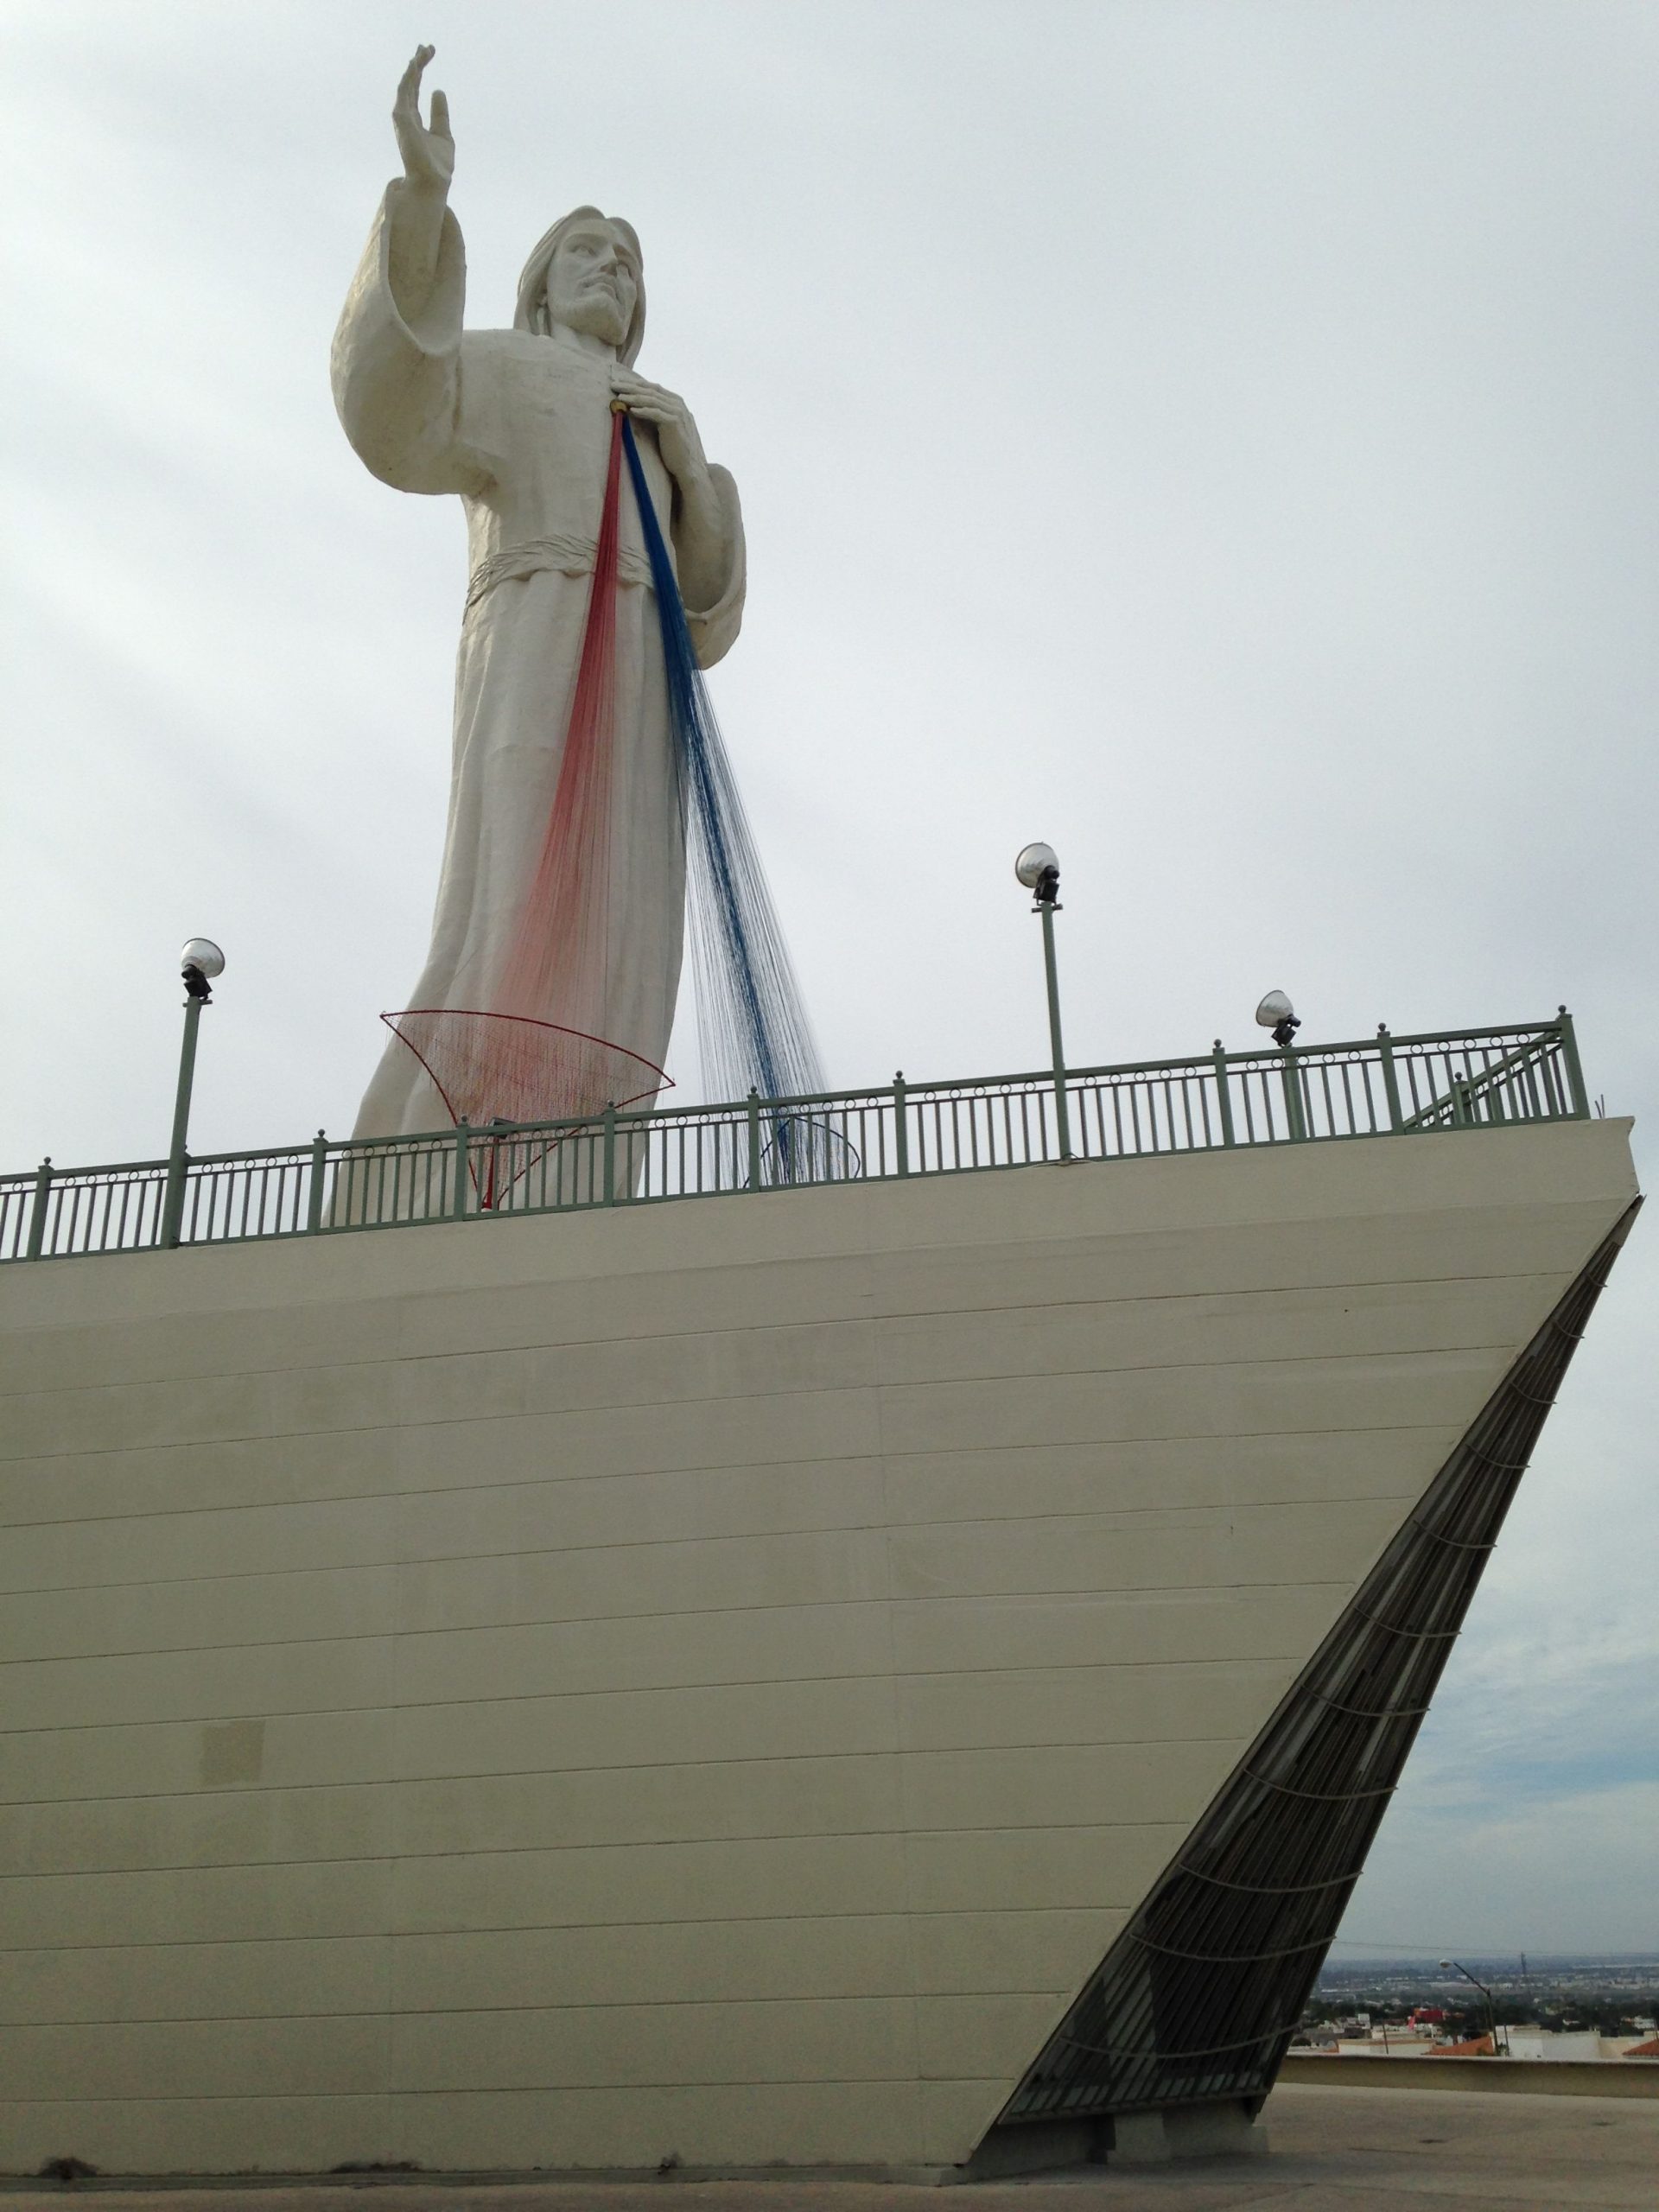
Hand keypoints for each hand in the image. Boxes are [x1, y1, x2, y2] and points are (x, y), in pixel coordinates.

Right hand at [392, 45, 453, 195]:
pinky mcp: (401, 118)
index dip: (421, 71)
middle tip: (427, 46)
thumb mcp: (443, 135)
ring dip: (415, 66)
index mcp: (413, 120)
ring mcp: (402, 117)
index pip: (415, 89)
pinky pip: (405, 90)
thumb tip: (438, 90)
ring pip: (407, 84)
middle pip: (410, 83)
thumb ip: (439, 114)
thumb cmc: (437, 166)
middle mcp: (405, 116)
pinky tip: (416, 63)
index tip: (429, 52)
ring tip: (424, 50)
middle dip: (418, 64)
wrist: (432, 182)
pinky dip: (410, 76)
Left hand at [609, 368, 710, 497]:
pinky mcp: (674, 423)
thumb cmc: (673, 449)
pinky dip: (643, 410)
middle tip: (613, 385)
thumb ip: (656, 413)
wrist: (688, 466)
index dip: (634, 384)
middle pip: (650, 390)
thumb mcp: (664, 426)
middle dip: (630, 387)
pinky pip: (655, 413)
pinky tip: (631, 410)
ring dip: (633, 397)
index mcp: (675, 401)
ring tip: (619, 397)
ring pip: (651, 400)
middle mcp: (678, 404)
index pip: (652, 388)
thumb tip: (636, 406)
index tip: (618, 383)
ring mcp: (677, 412)